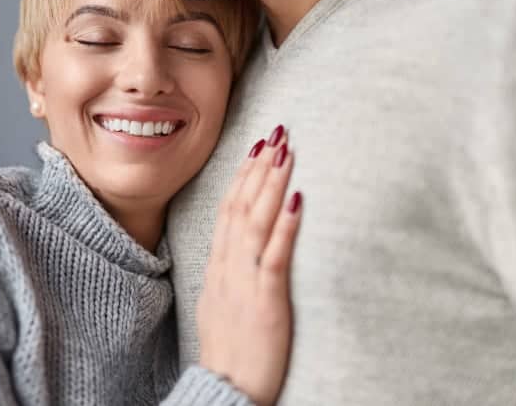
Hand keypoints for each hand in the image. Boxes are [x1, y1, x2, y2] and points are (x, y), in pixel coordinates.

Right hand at [197, 125, 301, 405]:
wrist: (224, 390)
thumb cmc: (227, 351)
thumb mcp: (217, 305)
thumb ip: (226, 275)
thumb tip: (232, 253)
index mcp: (217, 267)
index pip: (227, 211)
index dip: (242, 178)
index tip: (254, 150)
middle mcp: (227, 267)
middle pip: (240, 206)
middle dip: (258, 168)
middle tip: (275, 135)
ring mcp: (244, 281)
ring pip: (255, 221)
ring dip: (271, 184)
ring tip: (286, 152)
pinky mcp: (265, 299)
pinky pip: (275, 255)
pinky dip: (286, 224)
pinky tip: (298, 199)